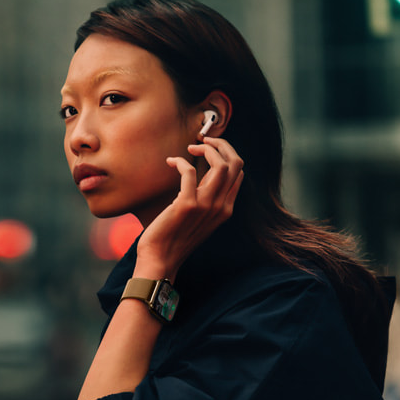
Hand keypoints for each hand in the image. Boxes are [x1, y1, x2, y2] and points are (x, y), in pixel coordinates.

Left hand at [134, 136, 243, 280]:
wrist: (160, 259)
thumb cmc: (175, 236)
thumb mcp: (200, 217)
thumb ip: (207, 198)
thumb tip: (206, 175)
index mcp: (226, 208)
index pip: (239, 171)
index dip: (226, 153)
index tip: (210, 147)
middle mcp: (220, 206)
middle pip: (235, 163)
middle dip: (221, 144)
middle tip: (204, 140)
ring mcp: (206, 206)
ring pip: (220, 164)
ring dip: (206, 148)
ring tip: (191, 147)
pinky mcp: (187, 205)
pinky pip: (190, 172)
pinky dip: (180, 162)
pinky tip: (171, 162)